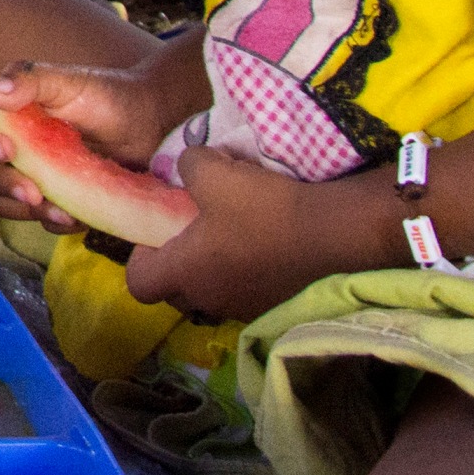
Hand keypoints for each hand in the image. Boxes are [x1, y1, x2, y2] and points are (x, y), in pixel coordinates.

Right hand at [0, 48, 206, 232]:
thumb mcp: (69, 81)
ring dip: (26, 209)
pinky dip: (54, 222)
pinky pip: (41, 222)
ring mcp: (32, 179)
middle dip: (0, 185)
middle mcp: (11, 150)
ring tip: (60, 208)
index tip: (8, 149)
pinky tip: (75, 215)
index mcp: (5, 117)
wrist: (151, 125)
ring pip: (4, 205)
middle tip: (32, 189)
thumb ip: (29, 79)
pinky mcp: (56, 202)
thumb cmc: (108, 95)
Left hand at [122, 148, 372, 325]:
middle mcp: (209, 300)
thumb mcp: (214, 172)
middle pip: (176, 291)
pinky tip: (264, 241)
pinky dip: (247, 272)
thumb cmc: (264, 209)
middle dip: (178, 263)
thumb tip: (188, 167)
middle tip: (191, 229)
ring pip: (213, 292)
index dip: (141, 257)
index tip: (157, 231)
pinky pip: (246, 291)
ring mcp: (244, 308)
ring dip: (214, 268)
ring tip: (230, 233)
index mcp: (186, 274)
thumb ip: (188, 166)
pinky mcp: (275, 306)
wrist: (335, 235)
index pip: (139, 284)